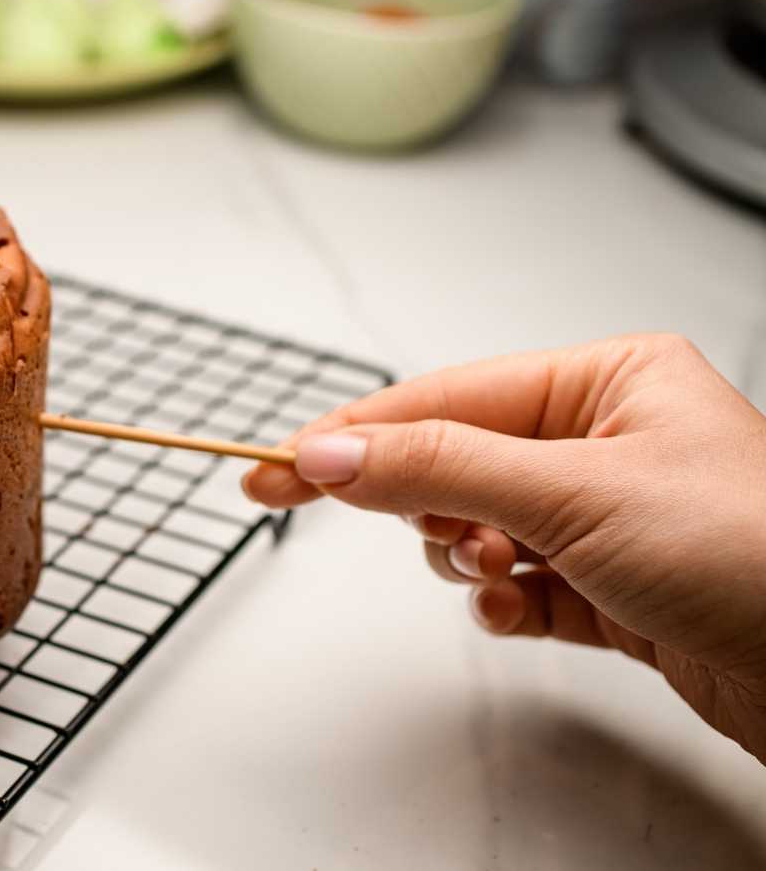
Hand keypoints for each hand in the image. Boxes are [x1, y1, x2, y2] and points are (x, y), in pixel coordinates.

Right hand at [243, 335, 765, 762]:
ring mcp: (609, 518)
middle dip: (431, 507)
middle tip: (405, 530)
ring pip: (478, 530)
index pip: (445, 397)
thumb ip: (436, 468)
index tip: (275, 465)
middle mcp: (606, 440)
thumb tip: (330, 453)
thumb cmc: (750, 555)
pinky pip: (517, 589)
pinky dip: (504, 605)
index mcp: (608, 381)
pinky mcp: (613, 590)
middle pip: (456, 463)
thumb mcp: (571, 493)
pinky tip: (522, 612)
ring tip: (502, 576)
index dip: (354, 435)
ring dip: (469, 562)